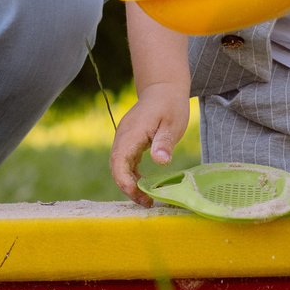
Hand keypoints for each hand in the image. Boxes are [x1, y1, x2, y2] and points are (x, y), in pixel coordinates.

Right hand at [110, 83, 190, 206]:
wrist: (163, 87)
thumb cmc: (170, 104)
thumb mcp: (172, 123)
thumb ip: (164, 142)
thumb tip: (161, 161)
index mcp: (132, 133)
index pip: (119, 161)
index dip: (124, 181)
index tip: (138, 194)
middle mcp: (123, 136)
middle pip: (116, 167)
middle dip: (128, 187)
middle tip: (146, 202)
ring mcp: (124, 138)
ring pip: (119, 166)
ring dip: (129, 183)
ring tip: (146, 198)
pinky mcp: (129, 141)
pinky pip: (125, 161)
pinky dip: (132, 175)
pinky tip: (144, 183)